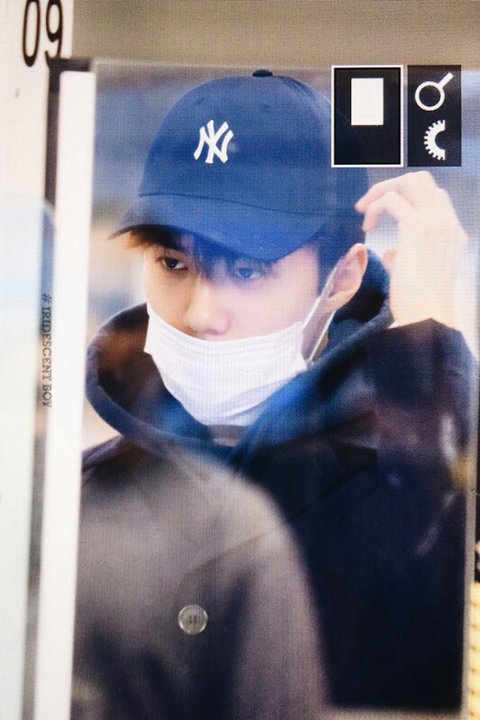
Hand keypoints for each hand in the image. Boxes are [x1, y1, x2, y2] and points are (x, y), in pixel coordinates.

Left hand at [355, 171, 466, 327]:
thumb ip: (405, 258)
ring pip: (408, 181)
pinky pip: (391, 199)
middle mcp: (447, 223)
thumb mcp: (414, 276)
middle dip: (390, 186)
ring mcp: (434, 221)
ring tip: (363, 213)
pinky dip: (374, 207)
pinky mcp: (416, 226)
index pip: (435, 196)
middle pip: (422, 180)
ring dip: (380, 193)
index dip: (406, 198)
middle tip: (368, 206)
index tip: (383, 214)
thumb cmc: (419, 306)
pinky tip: (367, 226)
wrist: (426, 318)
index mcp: (452, 234)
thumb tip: (390, 252)